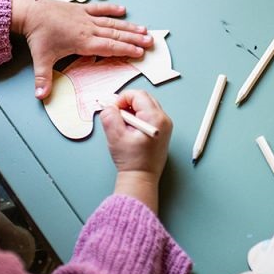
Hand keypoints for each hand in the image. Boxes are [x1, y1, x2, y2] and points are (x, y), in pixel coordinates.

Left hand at [11, 0, 152, 98]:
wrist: (30, 12)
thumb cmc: (37, 36)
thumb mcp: (40, 60)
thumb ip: (43, 79)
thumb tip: (40, 97)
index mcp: (82, 42)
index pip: (109, 47)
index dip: (126, 49)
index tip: (140, 52)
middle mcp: (88, 29)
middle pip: (116, 34)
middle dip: (134, 38)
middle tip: (151, 41)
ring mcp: (85, 17)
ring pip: (112, 22)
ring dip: (128, 26)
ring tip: (144, 29)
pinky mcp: (80, 8)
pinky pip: (99, 9)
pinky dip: (112, 9)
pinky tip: (123, 10)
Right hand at [99, 90, 171, 213]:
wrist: (141, 178)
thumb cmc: (131, 160)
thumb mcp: (115, 136)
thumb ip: (110, 116)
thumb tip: (109, 106)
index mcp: (155, 118)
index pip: (138, 95)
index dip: (122, 99)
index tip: (113, 110)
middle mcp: (164, 120)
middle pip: (143, 99)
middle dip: (127, 104)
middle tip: (116, 116)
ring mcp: (164, 126)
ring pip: (146, 106)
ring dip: (132, 111)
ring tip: (123, 126)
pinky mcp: (162, 132)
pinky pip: (148, 116)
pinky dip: (137, 118)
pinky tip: (130, 131)